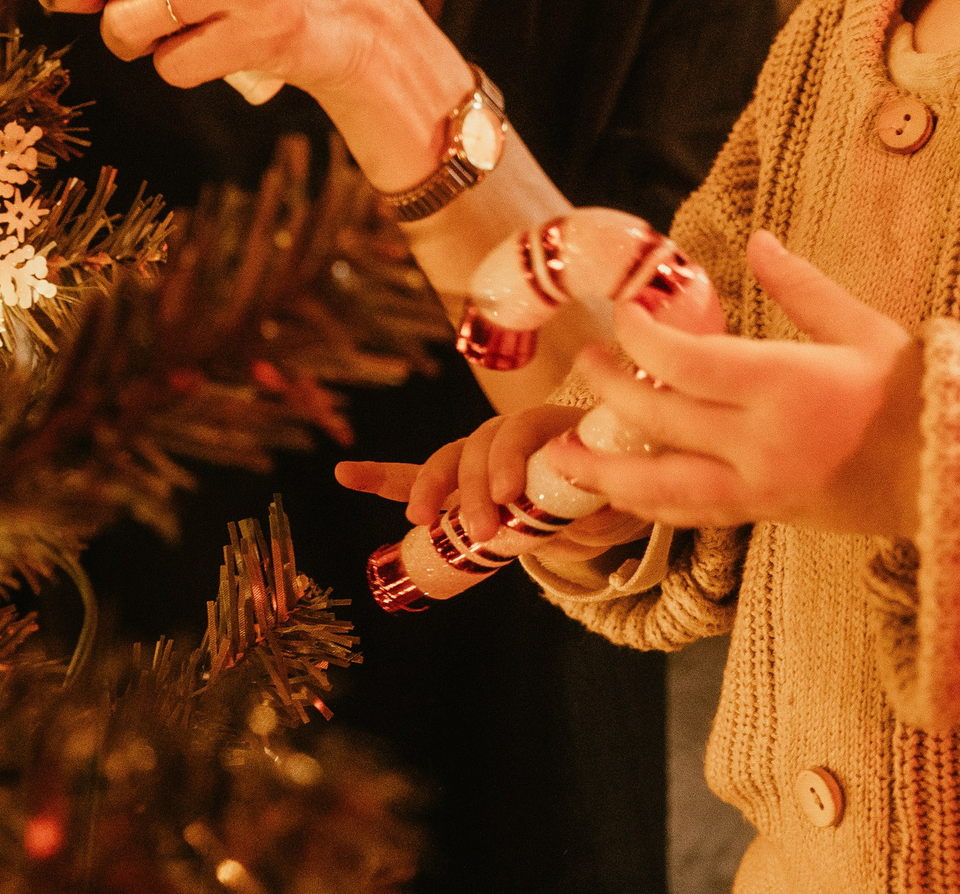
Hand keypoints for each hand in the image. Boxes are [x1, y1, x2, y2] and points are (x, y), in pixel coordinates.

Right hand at [338, 405, 651, 564]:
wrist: (592, 504)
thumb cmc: (602, 497)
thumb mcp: (613, 507)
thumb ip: (604, 509)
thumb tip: (598, 508)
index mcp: (550, 428)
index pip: (522, 428)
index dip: (511, 457)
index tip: (510, 496)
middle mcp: (509, 434)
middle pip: (480, 445)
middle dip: (473, 488)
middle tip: (484, 531)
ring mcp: (478, 456)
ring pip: (447, 460)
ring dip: (429, 487)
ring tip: (419, 519)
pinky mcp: (455, 483)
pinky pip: (414, 476)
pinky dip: (382, 477)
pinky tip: (345, 474)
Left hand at [541, 230, 924, 538]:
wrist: (958, 477)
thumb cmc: (917, 393)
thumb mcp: (862, 327)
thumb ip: (801, 287)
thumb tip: (756, 240)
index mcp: (787, 385)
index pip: (685, 362)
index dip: (640, 337)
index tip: (622, 314)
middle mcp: (764, 442)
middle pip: (660, 419)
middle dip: (611, 389)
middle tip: (584, 360)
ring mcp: (763, 488)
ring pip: (662, 485)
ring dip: (605, 470)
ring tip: (559, 456)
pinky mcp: (768, 515)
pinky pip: (693, 513)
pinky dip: (650, 502)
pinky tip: (620, 491)